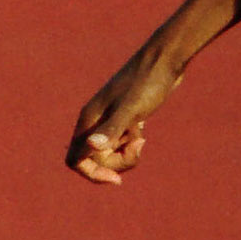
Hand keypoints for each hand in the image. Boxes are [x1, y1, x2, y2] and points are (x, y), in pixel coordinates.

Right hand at [65, 50, 181, 185]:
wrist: (164, 61)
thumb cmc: (148, 82)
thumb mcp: (132, 110)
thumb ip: (111, 129)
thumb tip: (92, 146)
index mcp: (89, 121)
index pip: (76, 160)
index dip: (93, 174)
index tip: (116, 178)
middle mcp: (94, 122)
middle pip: (96, 160)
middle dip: (118, 162)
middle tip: (139, 146)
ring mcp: (108, 120)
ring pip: (110, 152)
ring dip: (127, 153)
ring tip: (141, 135)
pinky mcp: (123, 118)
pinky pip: (121, 143)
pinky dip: (132, 143)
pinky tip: (142, 127)